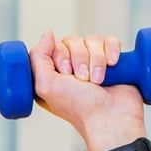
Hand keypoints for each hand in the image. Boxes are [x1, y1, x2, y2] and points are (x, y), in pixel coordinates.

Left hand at [29, 31, 147, 150]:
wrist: (110, 117)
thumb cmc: (78, 107)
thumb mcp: (46, 85)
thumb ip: (38, 58)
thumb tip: (48, 33)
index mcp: (52, 74)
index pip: (52, 45)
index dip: (60, 56)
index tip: (65, 75)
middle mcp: (71, 67)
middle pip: (72, 40)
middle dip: (79, 59)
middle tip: (83, 80)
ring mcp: (92, 62)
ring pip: (92, 39)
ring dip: (96, 60)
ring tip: (98, 81)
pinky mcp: (111, 60)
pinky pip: (110, 40)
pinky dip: (111, 51)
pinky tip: (112, 66)